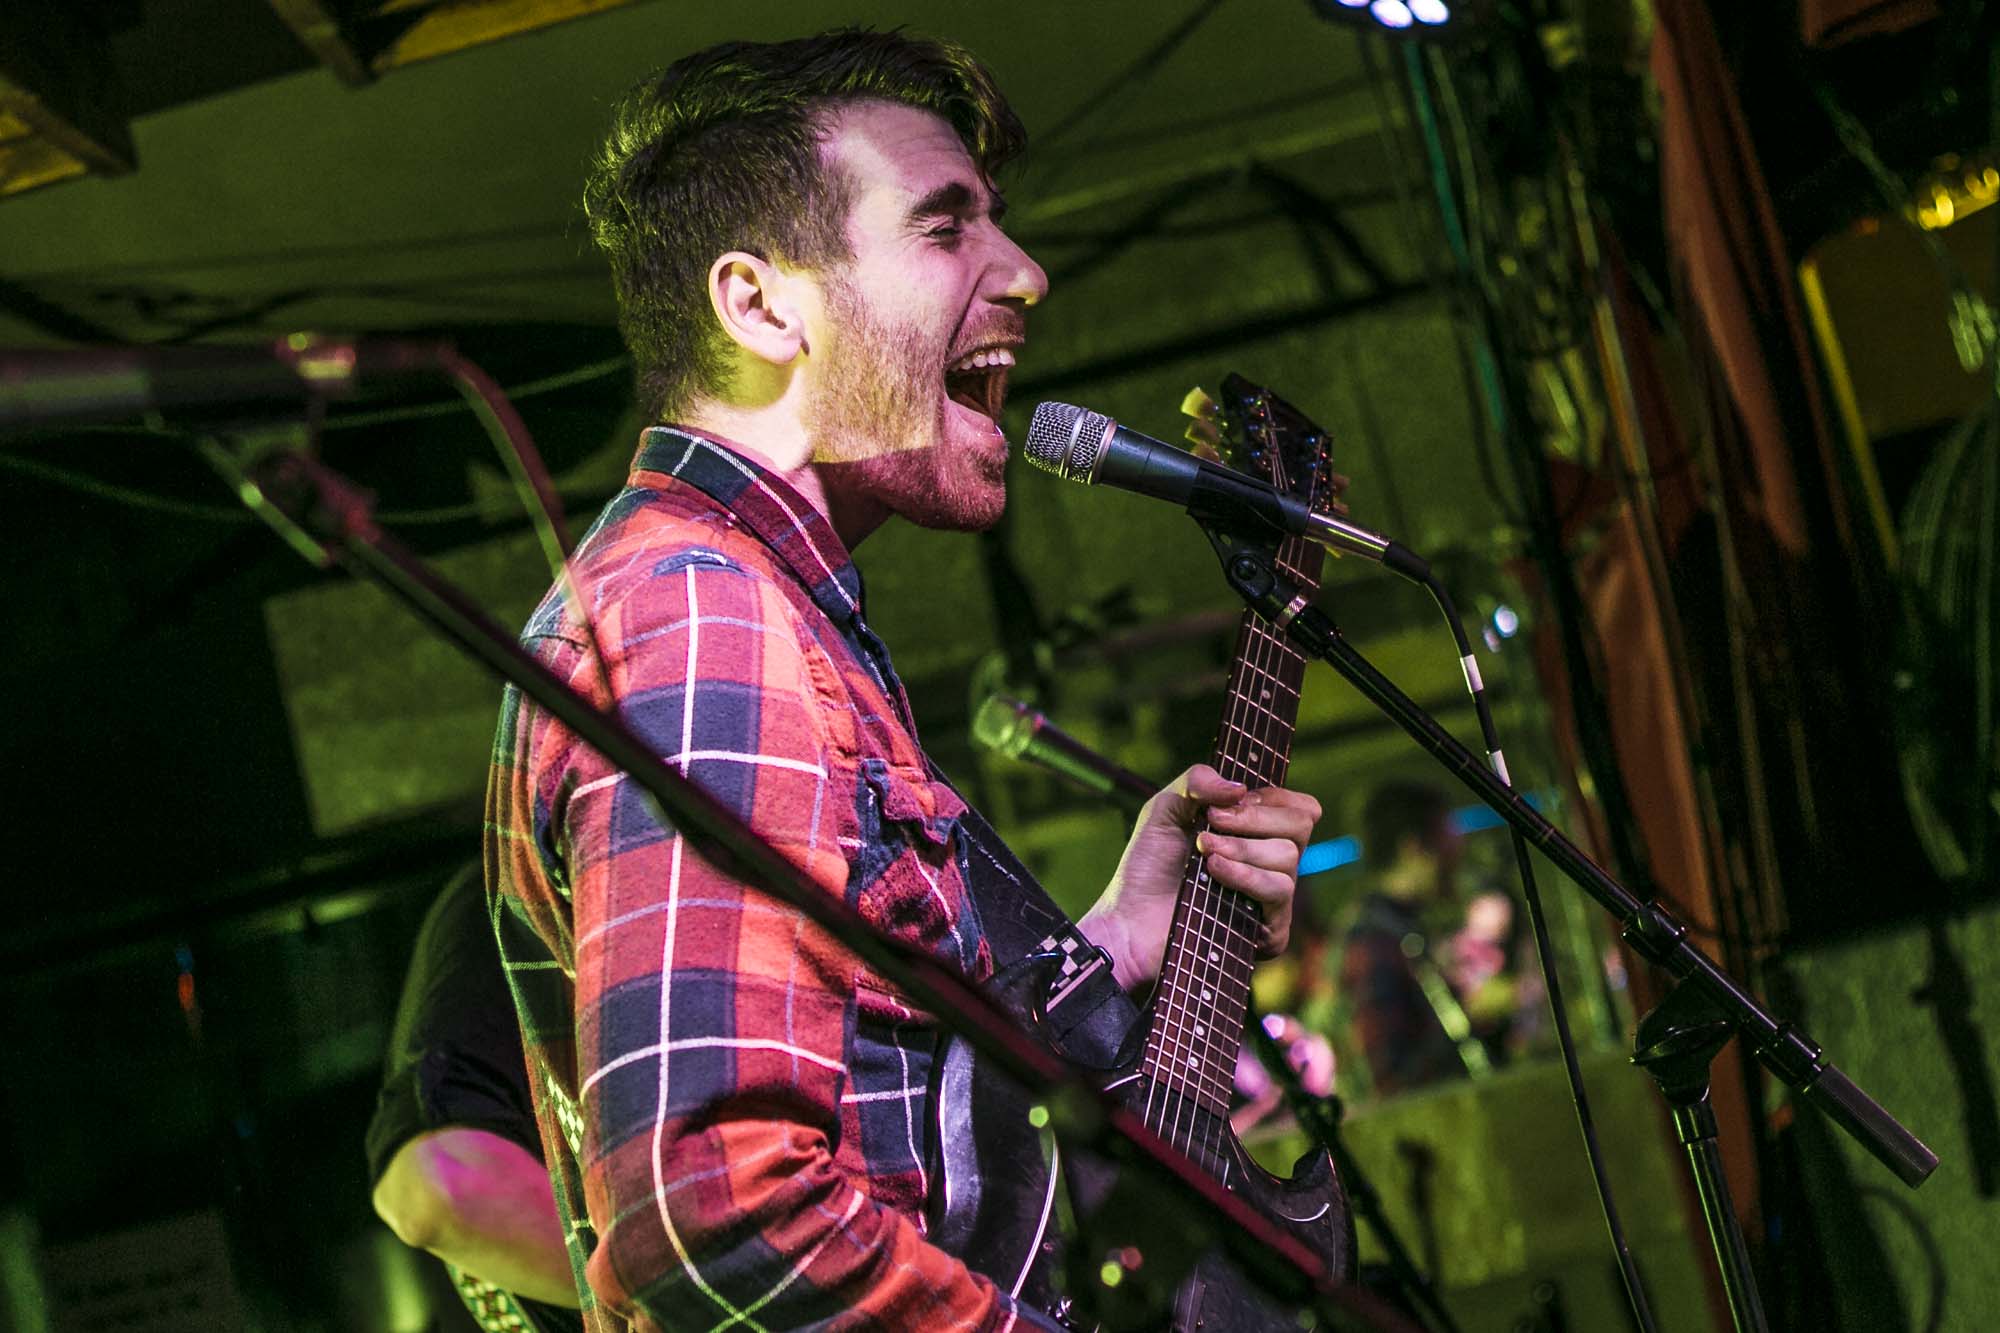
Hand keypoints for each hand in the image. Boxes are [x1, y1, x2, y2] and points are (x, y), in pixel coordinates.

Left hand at [1078, 764, 1320, 990]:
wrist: (1129, 919)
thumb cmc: (1149, 866)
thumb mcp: (1165, 807)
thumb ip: (1197, 780)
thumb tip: (1240, 789)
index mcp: (1259, 833)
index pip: (1300, 807)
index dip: (1271, 797)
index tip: (1231, 802)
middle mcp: (1272, 863)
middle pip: (1300, 826)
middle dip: (1254, 818)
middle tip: (1211, 824)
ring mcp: (1273, 898)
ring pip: (1288, 858)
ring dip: (1241, 848)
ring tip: (1203, 853)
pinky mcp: (1270, 930)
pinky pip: (1278, 893)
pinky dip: (1245, 877)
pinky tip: (1213, 875)